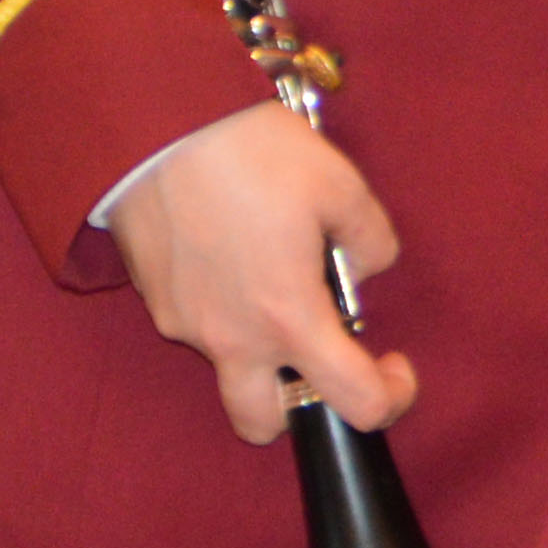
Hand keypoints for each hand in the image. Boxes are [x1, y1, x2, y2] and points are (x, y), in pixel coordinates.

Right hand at [100, 103, 420, 445]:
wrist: (157, 123)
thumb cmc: (251, 152)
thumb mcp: (339, 184)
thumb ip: (371, 240)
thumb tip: (364, 267)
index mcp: (290, 318)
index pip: (355, 402)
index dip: (390, 396)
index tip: (393, 365)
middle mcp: (234, 339)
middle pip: (265, 424)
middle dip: (296, 403)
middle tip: (315, 348)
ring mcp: (186, 324)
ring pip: (227, 365)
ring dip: (255, 345)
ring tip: (266, 272)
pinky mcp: (155, 299)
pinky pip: (196, 323)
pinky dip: (220, 306)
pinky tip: (227, 249)